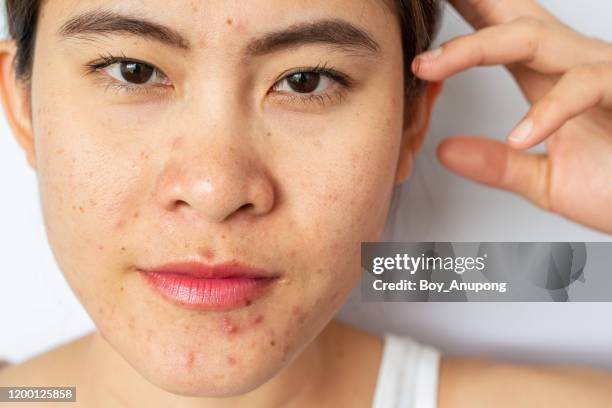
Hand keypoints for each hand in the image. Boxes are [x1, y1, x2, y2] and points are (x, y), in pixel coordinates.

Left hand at [412, 0, 611, 233]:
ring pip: (532, 39)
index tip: (425, 5)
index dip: (463, 14)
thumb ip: (497, 165)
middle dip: (471, 1)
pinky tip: (518, 137)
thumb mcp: (546, 181)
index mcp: (548, 79)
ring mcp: (600, 73)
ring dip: (475, 48)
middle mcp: (570, 65)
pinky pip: (585, 86)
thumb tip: (444, 151)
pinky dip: (549, 112)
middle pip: (510, 16)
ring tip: (428, 67)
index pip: (496, 35)